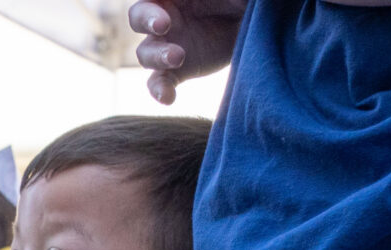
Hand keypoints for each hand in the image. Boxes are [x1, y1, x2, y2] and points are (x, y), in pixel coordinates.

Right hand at [128, 0, 245, 104]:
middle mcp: (165, 16)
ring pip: (146, 52)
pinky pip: (159, 82)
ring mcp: (168, 44)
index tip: (162, 1)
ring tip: (178, 57)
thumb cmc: (240, 0)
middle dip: (146, 20)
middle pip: (138, 17)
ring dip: (157, 56)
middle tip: (163, 25)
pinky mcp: (177, 70)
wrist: (252, 23)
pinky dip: (159, 91)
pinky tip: (168, 98)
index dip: (150, 3)